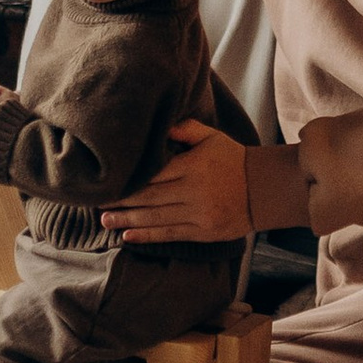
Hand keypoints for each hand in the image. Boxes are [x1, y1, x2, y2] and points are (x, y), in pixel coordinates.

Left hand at [101, 120, 250, 244]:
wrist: (265, 189)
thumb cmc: (234, 159)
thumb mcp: (212, 137)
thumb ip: (185, 129)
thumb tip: (159, 125)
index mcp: (193, 166)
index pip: (153, 175)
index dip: (128, 182)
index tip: (107, 183)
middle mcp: (194, 192)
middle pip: (150, 198)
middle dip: (121, 202)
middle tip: (96, 204)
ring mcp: (198, 214)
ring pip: (156, 218)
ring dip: (128, 221)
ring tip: (106, 221)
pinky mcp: (203, 231)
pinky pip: (170, 234)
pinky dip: (147, 236)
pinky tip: (128, 236)